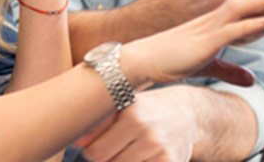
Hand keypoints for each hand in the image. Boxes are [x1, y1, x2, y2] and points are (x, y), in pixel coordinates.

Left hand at [73, 88, 195, 161]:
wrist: (186, 115)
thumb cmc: (146, 110)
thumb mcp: (122, 106)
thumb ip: (98, 123)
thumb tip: (77, 141)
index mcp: (132, 115)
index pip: (96, 152)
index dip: (92, 151)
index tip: (98, 145)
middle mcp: (149, 134)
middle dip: (107, 159)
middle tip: (116, 148)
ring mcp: (161, 152)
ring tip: (130, 151)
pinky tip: (142, 157)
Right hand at [127, 0, 263, 86]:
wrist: (143, 59)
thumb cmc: (172, 60)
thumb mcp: (207, 65)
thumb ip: (231, 71)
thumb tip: (251, 81)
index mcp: (218, 21)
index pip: (248, 3)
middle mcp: (216, 18)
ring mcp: (210, 28)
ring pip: (241, 8)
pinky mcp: (204, 42)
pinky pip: (228, 31)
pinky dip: (247, 25)